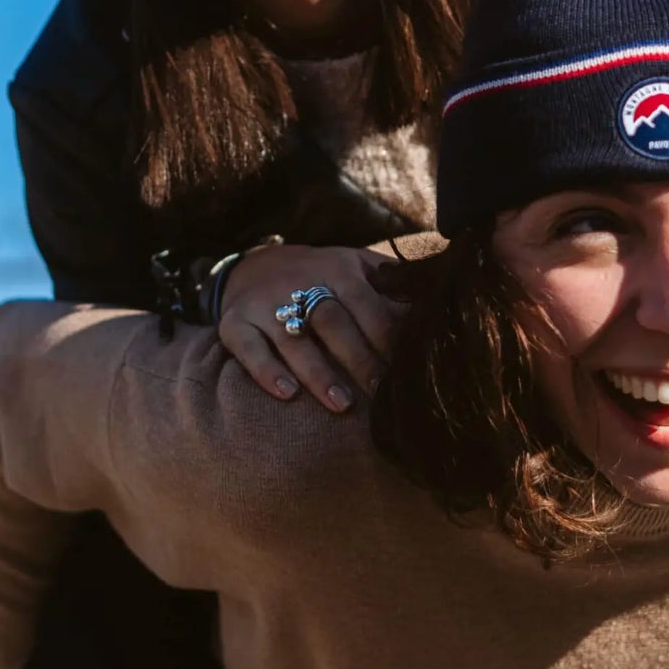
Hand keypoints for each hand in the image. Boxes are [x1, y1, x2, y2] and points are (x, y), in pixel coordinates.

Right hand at [216, 244, 405, 411]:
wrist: (253, 265)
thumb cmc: (319, 274)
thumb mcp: (353, 265)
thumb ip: (389, 281)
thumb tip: (433, 301)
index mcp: (337, 269)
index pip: (366, 304)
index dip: (386, 337)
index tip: (405, 369)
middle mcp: (300, 283)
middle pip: (332, 322)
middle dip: (358, 359)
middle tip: (380, 393)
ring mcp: (264, 303)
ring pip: (293, 339)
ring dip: (317, 372)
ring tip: (341, 404)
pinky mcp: (235, 322)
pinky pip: (248, 348)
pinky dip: (265, 371)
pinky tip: (286, 394)